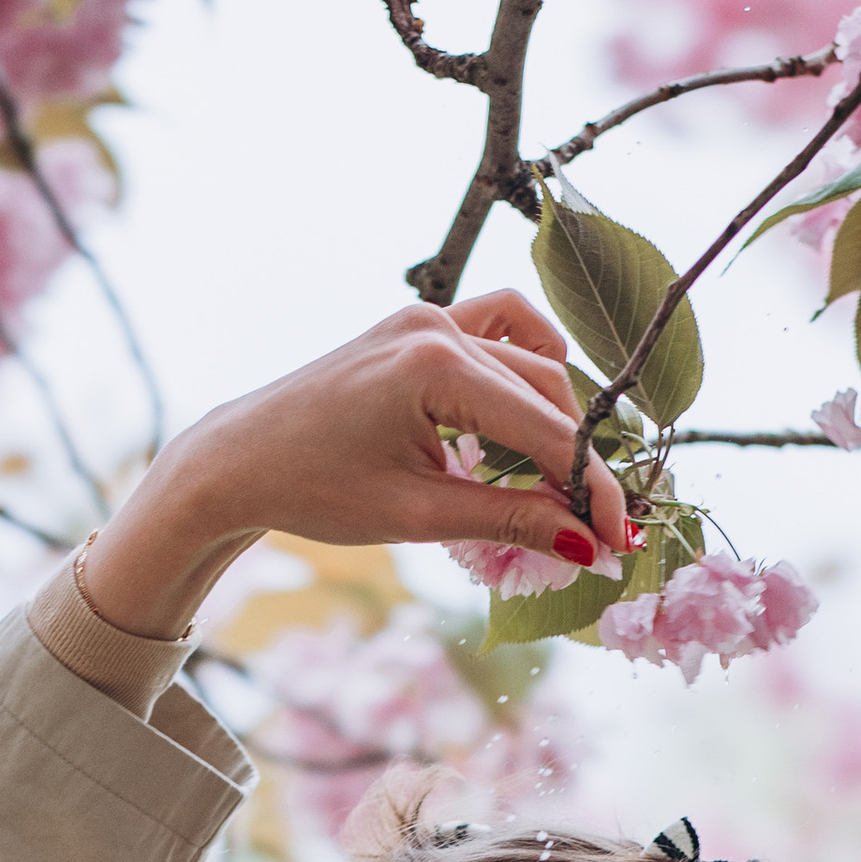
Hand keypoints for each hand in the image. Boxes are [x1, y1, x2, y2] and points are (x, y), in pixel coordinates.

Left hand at [80, 297, 632, 637]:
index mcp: (437, 368)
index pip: (545, 429)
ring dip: (554, 416)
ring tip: (560, 482)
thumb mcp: (417, 515)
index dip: (589, 487)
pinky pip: (498, 326)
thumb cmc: (315, 489)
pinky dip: (526, 363)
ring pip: (529, 357)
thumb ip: (508, 521)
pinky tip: (534, 410)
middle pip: (547, 389)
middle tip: (596, 526)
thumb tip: (585, 545)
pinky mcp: (418, 324)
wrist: (242, 458)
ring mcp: (428, 317)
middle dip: (576, 460)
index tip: (618, 537)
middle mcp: (438, 327)